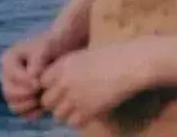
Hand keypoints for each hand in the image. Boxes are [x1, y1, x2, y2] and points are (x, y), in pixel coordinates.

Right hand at [0, 28, 70, 120]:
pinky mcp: (25, 99)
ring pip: (14, 105)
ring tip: (42, 100)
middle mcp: (9, 76)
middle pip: (10, 93)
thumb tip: (32, 77)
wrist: (66, 47)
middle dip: (26, 95)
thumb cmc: (54, 43)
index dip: (24, 82)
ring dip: (28, 106)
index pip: (11, 77)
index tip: (39, 83)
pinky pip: (23, 113)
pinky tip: (43, 108)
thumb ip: (37, 60)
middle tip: (41, 92)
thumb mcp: (45, 46)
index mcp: (9, 60)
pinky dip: (32, 112)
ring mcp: (16, 89)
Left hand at [39, 40, 153, 128]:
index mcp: (65, 64)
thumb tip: (58, 84)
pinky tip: (91, 110)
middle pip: (47, 101)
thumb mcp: (87, 55)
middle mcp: (65, 82)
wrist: (134, 62)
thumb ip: (69, 69)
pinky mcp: (87, 111)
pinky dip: (80, 119)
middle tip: (72, 98)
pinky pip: (73, 123)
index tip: (62, 86)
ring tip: (83, 104)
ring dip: (68, 112)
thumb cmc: (116, 53)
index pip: (42, 82)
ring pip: (58, 115)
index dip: (51, 85)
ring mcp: (75, 98)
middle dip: (57, 101)